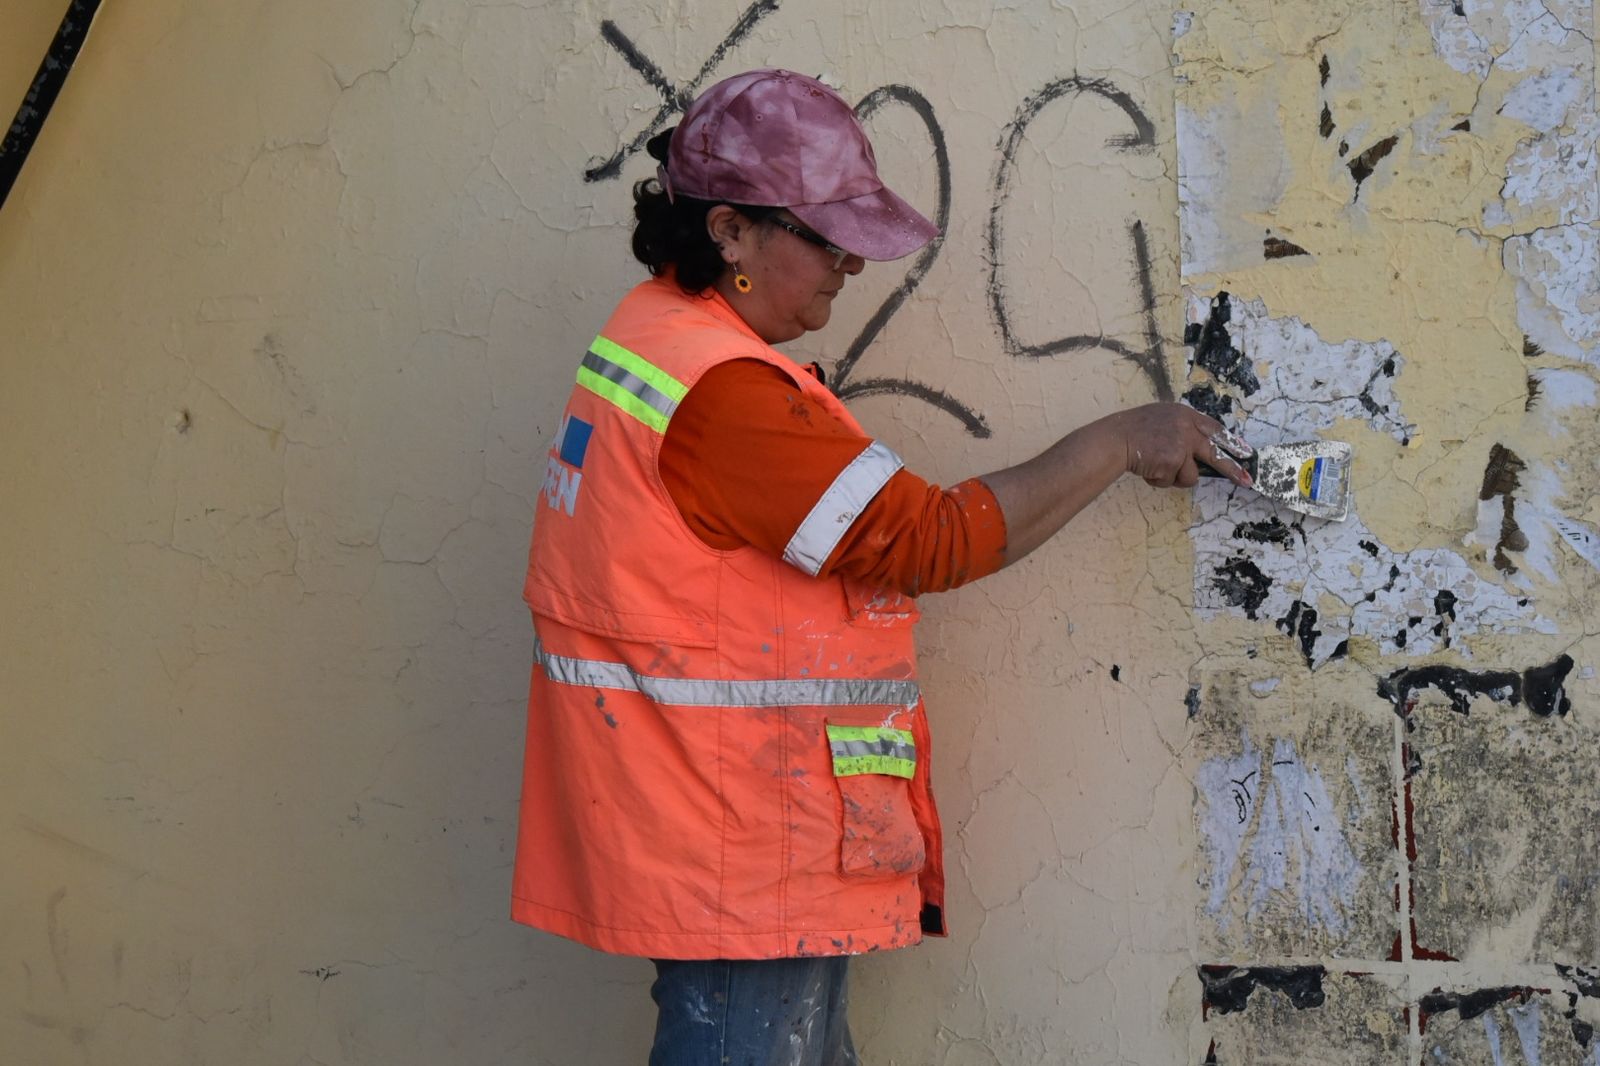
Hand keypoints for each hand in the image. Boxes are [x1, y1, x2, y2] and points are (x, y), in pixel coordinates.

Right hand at [1114, 403, 1253, 488]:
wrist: (1115, 439)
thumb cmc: (1133, 430)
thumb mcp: (1161, 419)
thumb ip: (1181, 429)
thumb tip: (1198, 453)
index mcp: (1184, 415)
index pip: (1215, 429)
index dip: (1231, 442)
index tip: (1245, 452)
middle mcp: (1187, 428)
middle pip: (1216, 453)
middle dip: (1233, 469)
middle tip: (1248, 480)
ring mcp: (1181, 445)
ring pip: (1191, 476)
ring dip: (1174, 477)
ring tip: (1156, 466)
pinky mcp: (1173, 461)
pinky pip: (1172, 481)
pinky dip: (1159, 480)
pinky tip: (1148, 469)